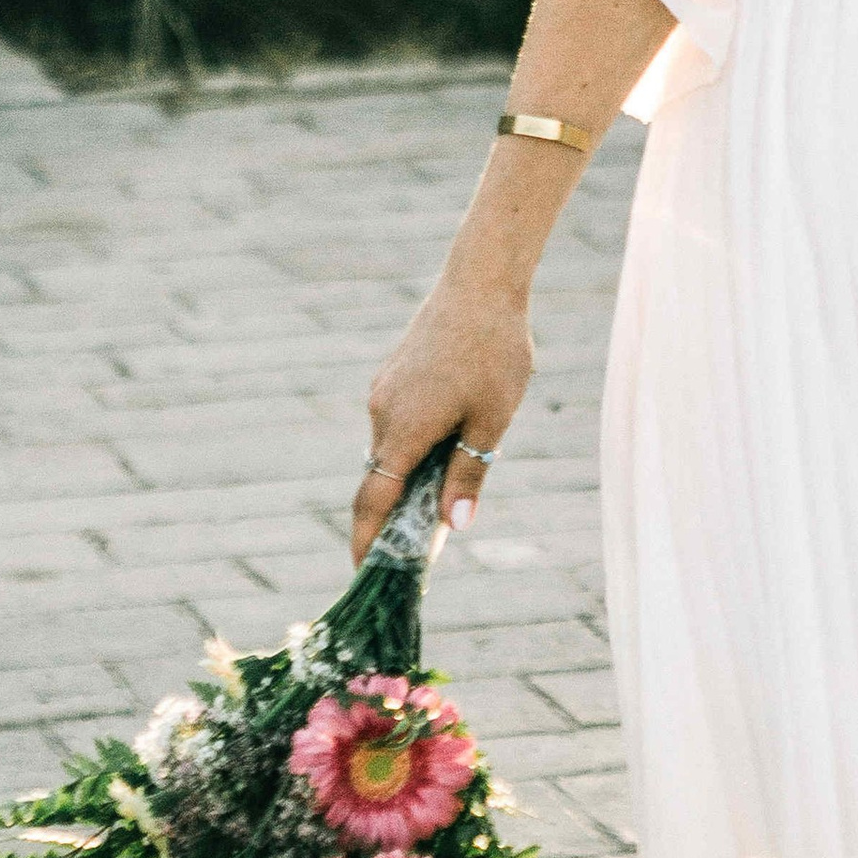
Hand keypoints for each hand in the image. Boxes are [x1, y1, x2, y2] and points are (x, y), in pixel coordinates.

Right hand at [352, 278, 534, 561]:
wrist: (481, 284)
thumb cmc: (495, 353)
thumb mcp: (492, 421)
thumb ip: (470, 473)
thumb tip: (455, 525)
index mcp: (404, 431)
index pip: (373, 502)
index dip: (365, 541)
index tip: (362, 572)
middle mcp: (382, 414)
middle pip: (380, 480)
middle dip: (394, 516)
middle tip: (420, 547)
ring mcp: (383, 393)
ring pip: (391, 450)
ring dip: (410, 475)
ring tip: (447, 491)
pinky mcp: (392, 377)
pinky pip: (397, 424)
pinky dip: (413, 446)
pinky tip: (451, 440)